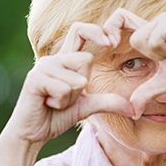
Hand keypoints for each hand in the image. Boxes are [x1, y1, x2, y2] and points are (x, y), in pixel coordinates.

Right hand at [5, 22, 134, 146]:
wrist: (31, 134)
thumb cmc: (55, 117)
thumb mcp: (86, 107)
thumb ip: (108, 102)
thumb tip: (134, 108)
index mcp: (64, 60)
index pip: (79, 31)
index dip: (95, 31)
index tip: (111, 42)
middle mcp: (52, 59)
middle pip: (86, 60)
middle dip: (82, 86)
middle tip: (64, 98)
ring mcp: (42, 67)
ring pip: (77, 79)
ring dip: (70, 99)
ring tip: (54, 102)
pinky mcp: (35, 79)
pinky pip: (64, 89)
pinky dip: (60, 103)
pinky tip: (47, 104)